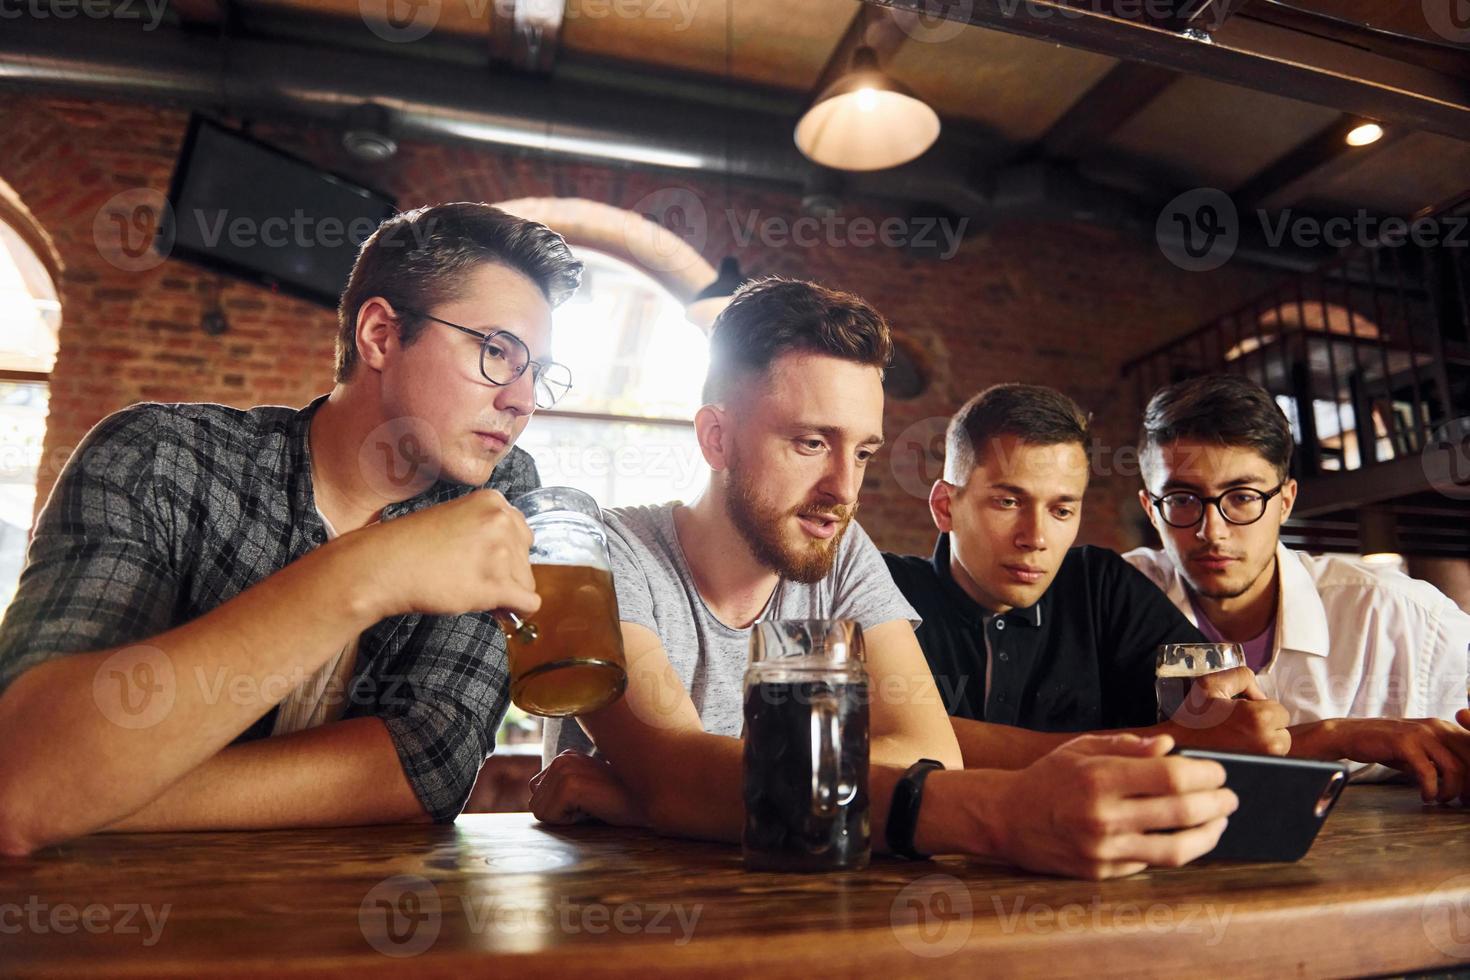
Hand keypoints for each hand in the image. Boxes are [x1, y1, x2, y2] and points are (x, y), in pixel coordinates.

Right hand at [354, 489, 540, 619]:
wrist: (384, 566)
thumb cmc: (413, 547)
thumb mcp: (457, 519)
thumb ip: (490, 531)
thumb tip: (517, 564)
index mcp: (493, 501)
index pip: (521, 533)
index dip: (506, 554)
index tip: (485, 564)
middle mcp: (502, 521)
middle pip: (526, 559)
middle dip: (507, 575)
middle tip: (475, 581)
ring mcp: (501, 552)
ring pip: (527, 582)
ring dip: (505, 594)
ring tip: (471, 591)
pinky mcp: (495, 584)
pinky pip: (528, 603)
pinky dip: (517, 612)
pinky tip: (497, 611)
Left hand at [530, 750, 650, 827]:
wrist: (653, 800)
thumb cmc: (624, 801)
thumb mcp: (591, 789)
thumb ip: (567, 790)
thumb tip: (539, 806)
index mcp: (566, 756)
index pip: (537, 792)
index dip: (561, 807)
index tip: (589, 802)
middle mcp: (562, 757)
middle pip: (535, 802)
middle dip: (561, 813)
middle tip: (592, 806)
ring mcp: (565, 769)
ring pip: (539, 811)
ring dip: (565, 818)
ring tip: (593, 807)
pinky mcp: (569, 785)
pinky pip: (549, 817)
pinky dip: (569, 822)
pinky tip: (593, 809)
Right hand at [979, 733, 1236, 879]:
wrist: (1006, 818)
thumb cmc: (1049, 778)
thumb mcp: (1082, 748)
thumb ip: (1128, 746)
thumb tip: (1170, 748)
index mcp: (1099, 777)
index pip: (1171, 776)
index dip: (1206, 775)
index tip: (1219, 772)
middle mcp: (1103, 815)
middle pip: (1181, 812)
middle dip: (1217, 804)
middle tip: (1231, 797)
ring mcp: (1103, 849)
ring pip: (1175, 849)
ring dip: (1208, 835)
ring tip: (1220, 823)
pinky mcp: (1102, 873)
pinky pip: (1151, 864)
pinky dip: (1178, 850)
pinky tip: (1189, 838)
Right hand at [1167, 666, 1290, 755]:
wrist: (1178, 747)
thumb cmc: (1193, 717)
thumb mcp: (1211, 684)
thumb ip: (1242, 675)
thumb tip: (1259, 694)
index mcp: (1259, 718)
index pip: (1280, 710)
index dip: (1260, 707)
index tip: (1241, 711)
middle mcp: (1269, 743)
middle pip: (1283, 730)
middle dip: (1266, 725)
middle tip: (1239, 725)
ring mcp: (1266, 761)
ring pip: (1278, 747)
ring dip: (1265, 741)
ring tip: (1238, 738)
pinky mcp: (1261, 773)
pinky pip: (1270, 760)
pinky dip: (1259, 754)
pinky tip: (1239, 750)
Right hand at [1326, 714, 1469, 804]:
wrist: (1349, 735)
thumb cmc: (1386, 745)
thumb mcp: (1418, 749)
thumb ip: (1440, 760)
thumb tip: (1462, 783)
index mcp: (1443, 727)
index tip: (1469, 793)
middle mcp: (1436, 726)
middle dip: (1469, 785)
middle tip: (1463, 800)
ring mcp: (1421, 733)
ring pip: (1454, 768)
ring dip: (1451, 790)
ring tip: (1441, 799)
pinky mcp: (1404, 743)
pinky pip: (1428, 773)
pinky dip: (1431, 790)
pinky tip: (1426, 796)